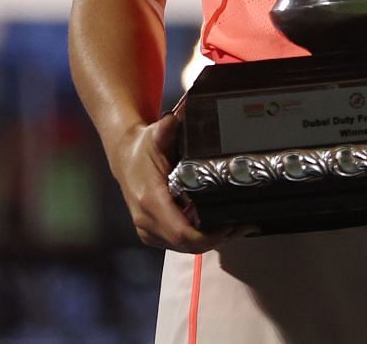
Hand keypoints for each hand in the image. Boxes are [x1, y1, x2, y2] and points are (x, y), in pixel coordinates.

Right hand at [108, 112, 248, 253]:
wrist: (124, 157)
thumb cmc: (143, 147)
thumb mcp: (155, 135)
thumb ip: (166, 129)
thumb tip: (174, 119)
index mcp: (151, 200)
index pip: (181, 233)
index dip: (208, 236)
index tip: (230, 226)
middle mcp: (146, 220)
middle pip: (186, 245)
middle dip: (216, 239)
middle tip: (242, 226)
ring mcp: (147, 229)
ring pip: (183, 248)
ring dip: (209, 241)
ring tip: (234, 226)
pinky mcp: (149, 232)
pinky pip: (176, 243)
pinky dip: (197, 239)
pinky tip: (215, 227)